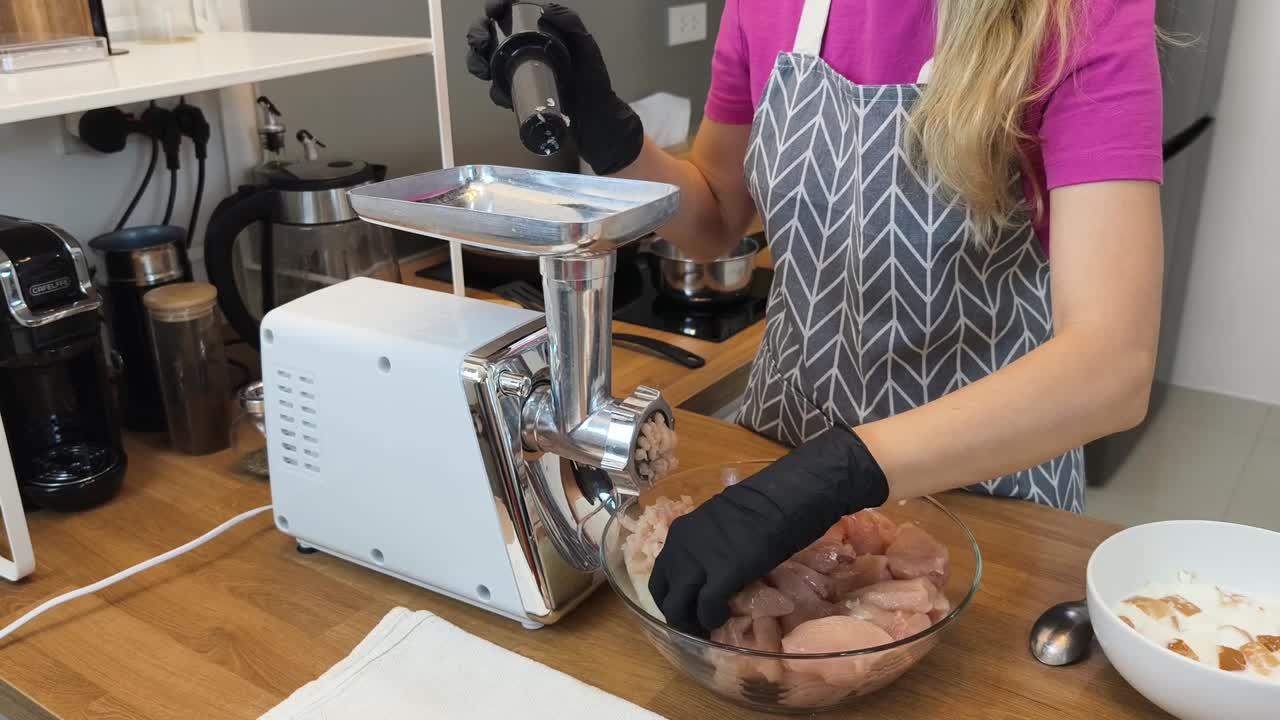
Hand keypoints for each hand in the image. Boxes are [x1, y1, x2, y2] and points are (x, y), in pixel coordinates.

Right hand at [464, 0, 643, 174]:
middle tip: (481, 42)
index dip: (495, 7)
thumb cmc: (593, 82)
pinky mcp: (518, 95)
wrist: (594, 120)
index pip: (510, 13)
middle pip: (489, 34)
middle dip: (477, 34)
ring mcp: (518, 72)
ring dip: (475, 61)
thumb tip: (546, 9)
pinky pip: (498, 91)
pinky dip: (496, 93)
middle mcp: (524, 48)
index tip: (493, 12)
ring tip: (483, 69)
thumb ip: (572, 24)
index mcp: (538, 31)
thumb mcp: (586, 47)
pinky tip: (505, 97)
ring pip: (485, 60)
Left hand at [648, 427, 889, 635]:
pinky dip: (712, 619)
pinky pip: (707, 607)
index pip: (660, 575)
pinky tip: (723, 619)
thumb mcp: (718, 527)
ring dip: (692, 622)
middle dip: (678, 615)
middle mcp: (680, 547)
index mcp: (680, 533)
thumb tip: (708, 572)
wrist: (784, 499)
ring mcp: (698, 561)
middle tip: (696, 625)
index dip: (670, 597)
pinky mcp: (722, 574)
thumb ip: (705, 547)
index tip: (686, 609)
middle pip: (664, 594)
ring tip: (709, 626)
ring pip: (679, 605)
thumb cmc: (760, 507)